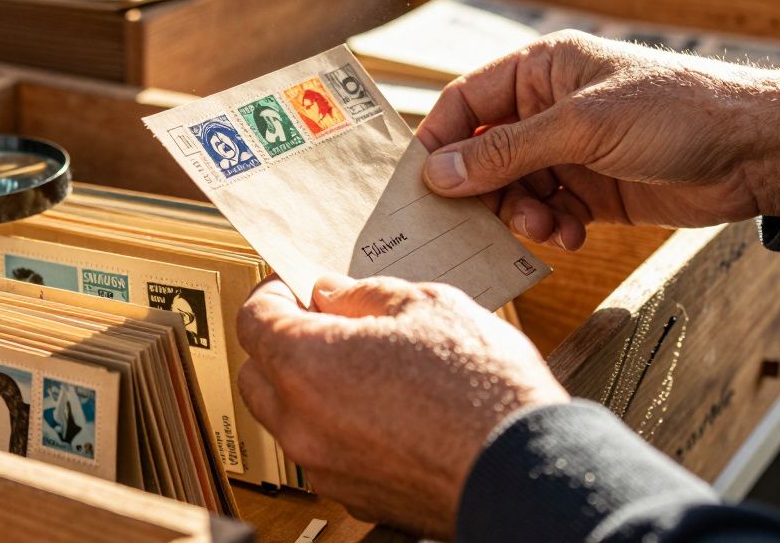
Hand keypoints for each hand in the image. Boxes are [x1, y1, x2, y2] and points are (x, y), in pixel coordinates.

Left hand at [237, 274, 567, 538]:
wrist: (525, 471)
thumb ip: (364, 294)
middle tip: (327, 319)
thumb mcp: (426, 305)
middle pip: (257, 372)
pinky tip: (383, 405)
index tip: (300, 284)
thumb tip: (334, 294)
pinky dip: (337, 426)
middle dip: (281, 340)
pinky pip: (324, 451)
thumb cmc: (483, 389)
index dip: (275, 291)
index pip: (253, 318)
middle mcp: (301, 423)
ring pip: (287, 417)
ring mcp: (325, 466)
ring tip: (364, 362)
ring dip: (307, 386)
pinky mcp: (356, 496)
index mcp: (306, 365)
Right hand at [418, 31, 779, 250]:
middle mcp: (548, 109)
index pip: (466, 102)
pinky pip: (547, 213)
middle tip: (480, 220)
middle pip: (482, 153)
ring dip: (520, 214)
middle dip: (482, 189)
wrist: (755, 152)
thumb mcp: (583, 126)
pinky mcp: (592, 192)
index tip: (422, 183)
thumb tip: (438, 173)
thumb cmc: (675, 111)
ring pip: (512, 190)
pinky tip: (573, 235)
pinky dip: (552, 228)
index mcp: (541, 70)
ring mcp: (569, 152)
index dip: (440, 140)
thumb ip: (507, 152)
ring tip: (547, 228)